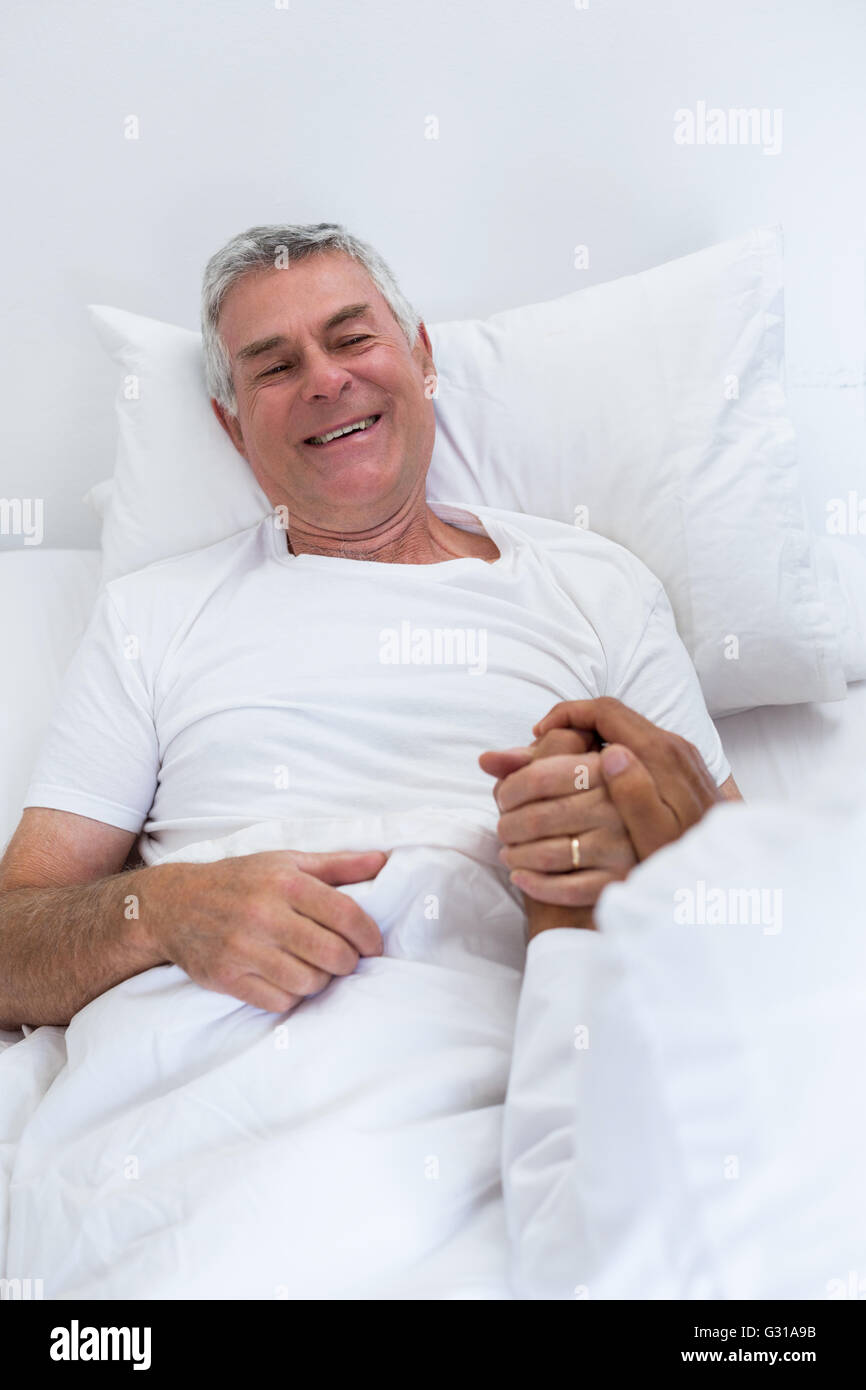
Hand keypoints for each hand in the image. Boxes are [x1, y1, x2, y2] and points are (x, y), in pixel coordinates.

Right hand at [140, 848, 386, 1012]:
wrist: (173, 904)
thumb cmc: (239, 880)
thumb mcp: (286, 861)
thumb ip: (338, 864)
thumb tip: (383, 861)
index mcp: (285, 882)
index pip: (347, 916)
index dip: (369, 936)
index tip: (373, 945)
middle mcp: (265, 914)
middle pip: (333, 954)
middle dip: (348, 961)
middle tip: (344, 958)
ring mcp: (244, 949)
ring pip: (309, 982)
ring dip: (321, 980)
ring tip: (315, 967)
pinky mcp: (228, 977)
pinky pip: (280, 1001)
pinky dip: (292, 996)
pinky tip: (288, 980)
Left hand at [480, 727, 632, 935]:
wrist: (620, 850)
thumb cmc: (580, 800)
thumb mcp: (561, 771)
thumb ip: (524, 761)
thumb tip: (486, 760)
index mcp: (604, 769)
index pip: (539, 777)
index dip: (509, 791)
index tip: (504, 800)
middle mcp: (619, 805)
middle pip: (538, 819)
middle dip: (508, 827)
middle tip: (504, 831)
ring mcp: (622, 844)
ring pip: (548, 855)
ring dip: (516, 857)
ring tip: (509, 854)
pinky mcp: (620, 879)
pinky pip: (568, 889)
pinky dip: (535, 884)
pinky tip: (520, 877)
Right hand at [533, 696, 723, 858]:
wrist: (733, 873)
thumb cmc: (685, 859)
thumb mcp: (654, 836)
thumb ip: (634, 794)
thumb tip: (612, 754)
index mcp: (662, 755)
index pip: (606, 711)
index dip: (567, 715)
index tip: (539, 736)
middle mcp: (674, 746)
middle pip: (614, 714)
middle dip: (574, 723)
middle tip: (543, 748)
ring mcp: (681, 755)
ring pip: (626, 728)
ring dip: (591, 736)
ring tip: (562, 762)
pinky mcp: (683, 768)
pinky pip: (639, 744)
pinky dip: (610, 749)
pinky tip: (596, 777)